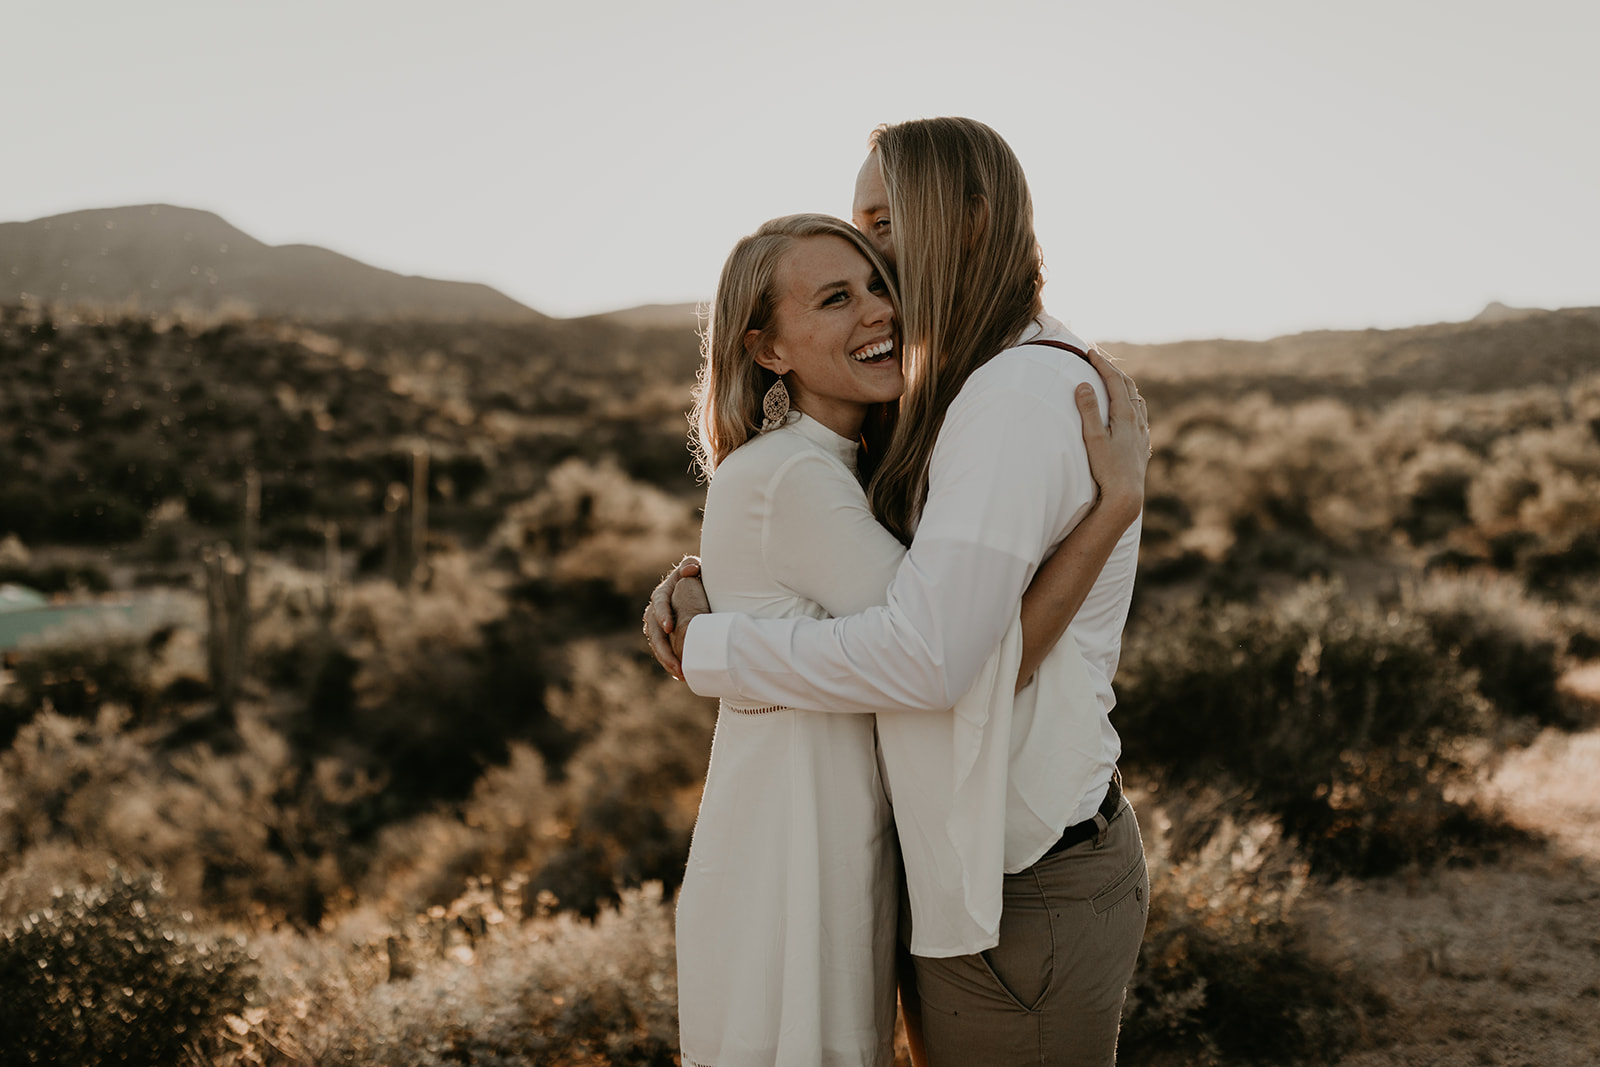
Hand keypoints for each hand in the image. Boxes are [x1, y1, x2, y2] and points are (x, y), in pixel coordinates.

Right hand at [643, 555, 699, 679]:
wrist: (696, 590)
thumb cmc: (696, 577)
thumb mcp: (693, 568)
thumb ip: (691, 565)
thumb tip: (691, 570)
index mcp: (661, 596)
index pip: (658, 606)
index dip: (662, 616)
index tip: (669, 627)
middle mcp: (655, 613)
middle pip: (655, 633)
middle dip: (664, 650)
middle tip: (677, 663)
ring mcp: (658, 628)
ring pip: (658, 646)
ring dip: (667, 661)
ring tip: (681, 674)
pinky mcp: (665, 639)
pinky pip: (665, 653)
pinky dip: (671, 664)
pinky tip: (682, 675)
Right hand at [1077, 345, 1148, 523]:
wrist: (1126, 495)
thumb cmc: (1107, 468)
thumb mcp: (1093, 438)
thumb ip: (1088, 410)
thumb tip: (1084, 385)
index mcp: (1126, 414)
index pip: (1114, 381)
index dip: (1102, 364)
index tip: (1090, 352)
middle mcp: (1138, 421)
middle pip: (1128, 387)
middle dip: (1112, 371)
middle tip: (1098, 360)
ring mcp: (1142, 433)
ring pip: (1138, 401)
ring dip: (1125, 387)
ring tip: (1114, 382)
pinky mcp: (1142, 446)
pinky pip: (1141, 417)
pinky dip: (1132, 405)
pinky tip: (1129, 413)